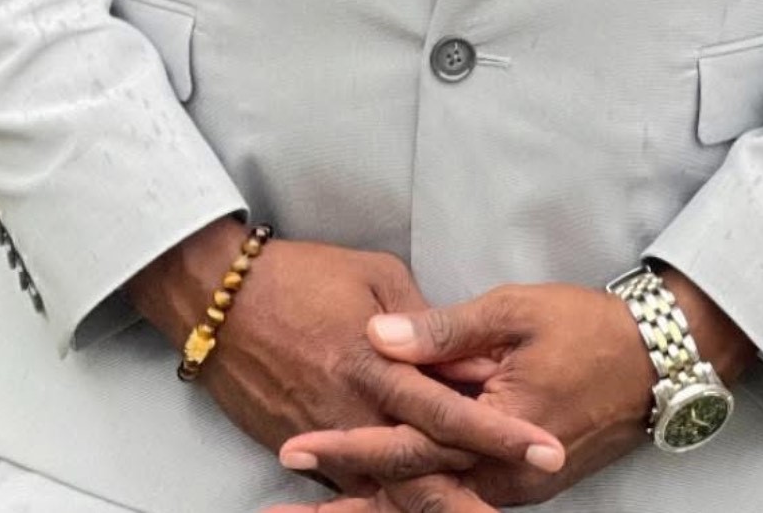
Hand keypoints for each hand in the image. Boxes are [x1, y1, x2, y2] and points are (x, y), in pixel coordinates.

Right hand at [128, 221, 563, 494]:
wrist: (217, 297)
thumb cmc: (301, 274)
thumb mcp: (374, 274)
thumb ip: (420, 319)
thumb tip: (460, 355)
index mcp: (373, 361)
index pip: (449, 407)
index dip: (499, 432)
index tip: (544, 448)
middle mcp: (350, 410)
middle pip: (422, 463)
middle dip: (477, 486)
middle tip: (529, 489)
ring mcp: (320, 438)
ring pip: (387, 485)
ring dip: (434, 497)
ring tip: (480, 506)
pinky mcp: (295, 448)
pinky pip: (348, 483)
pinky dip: (382, 494)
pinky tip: (413, 497)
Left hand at [273, 282, 652, 510]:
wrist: (658, 364)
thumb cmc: (587, 330)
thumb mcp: (515, 313)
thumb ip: (445, 329)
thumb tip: (378, 335)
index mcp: (496, 434)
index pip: (407, 447)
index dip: (348, 448)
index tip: (294, 449)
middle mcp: (500, 478)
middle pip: (408, 499)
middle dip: (344, 506)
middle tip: (281, 511)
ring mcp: (511, 489)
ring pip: (429, 508)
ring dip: (371, 510)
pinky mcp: (518, 485)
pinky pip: (454, 500)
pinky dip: (412, 503)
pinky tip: (376, 499)